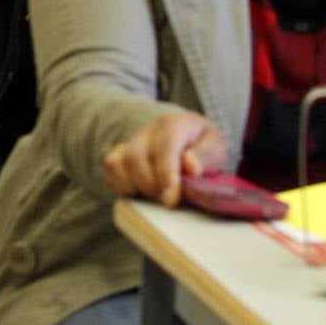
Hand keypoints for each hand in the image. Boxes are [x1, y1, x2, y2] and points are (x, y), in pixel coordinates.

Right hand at [103, 111, 228, 206]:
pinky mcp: (120, 154)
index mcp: (174, 124)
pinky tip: (140, 191)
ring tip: (157, 194)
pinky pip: (110, 170)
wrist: (187, 139)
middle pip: (136, 157)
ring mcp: (130, 141)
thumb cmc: (201, 146)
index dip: (166, 174)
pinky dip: (122, 185)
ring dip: (136, 187)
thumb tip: (190, 167)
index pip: (164, 146)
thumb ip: (206, 155)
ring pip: (118, 164)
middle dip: (151, 186)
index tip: (170, 200)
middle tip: (169, 200)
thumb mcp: (216, 147)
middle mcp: (148, 130)